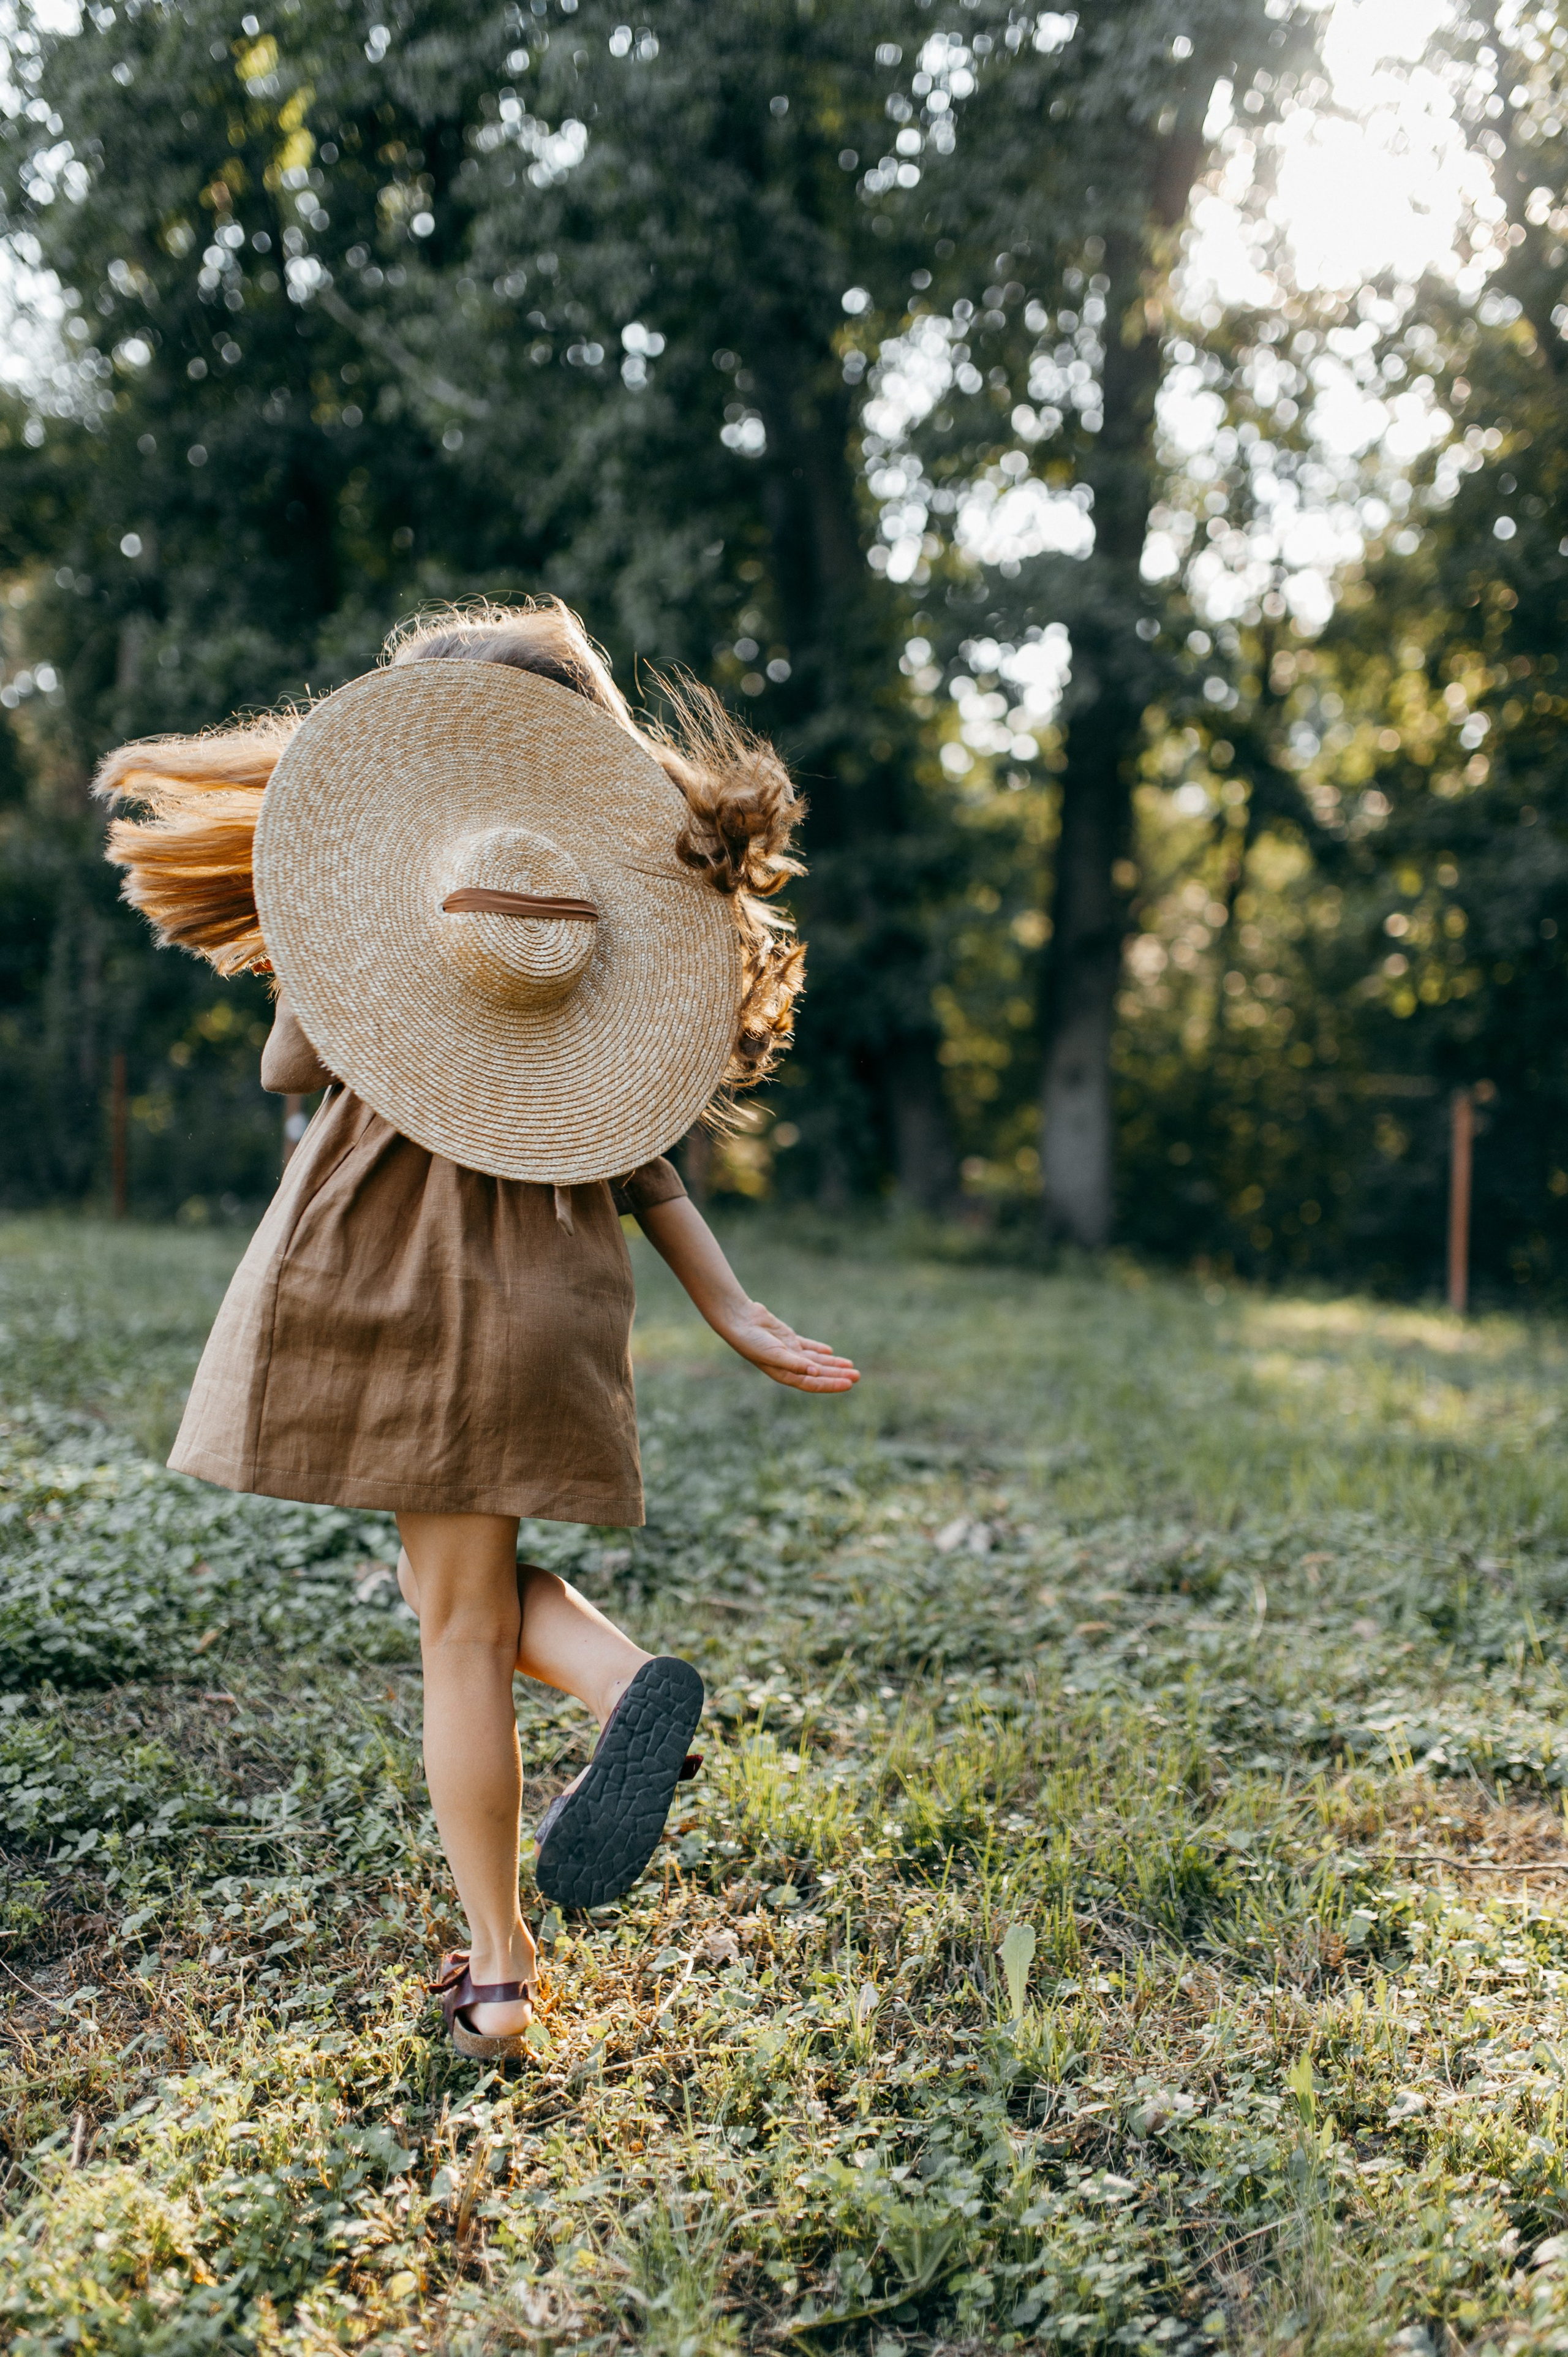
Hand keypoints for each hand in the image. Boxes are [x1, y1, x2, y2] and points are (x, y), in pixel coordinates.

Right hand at [713, 1299, 859, 1392]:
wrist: (739, 1320)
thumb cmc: (752, 1340)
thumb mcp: (775, 1354)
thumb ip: (795, 1363)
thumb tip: (815, 1373)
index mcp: (784, 1374)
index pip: (814, 1383)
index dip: (832, 1384)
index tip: (850, 1383)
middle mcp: (788, 1365)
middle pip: (819, 1373)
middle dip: (838, 1374)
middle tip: (858, 1375)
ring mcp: (789, 1352)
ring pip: (816, 1360)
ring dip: (833, 1363)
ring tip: (851, 1365)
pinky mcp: (787, 1338)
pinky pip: (807, 1346)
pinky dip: (819, 1349)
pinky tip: (830, 1352)